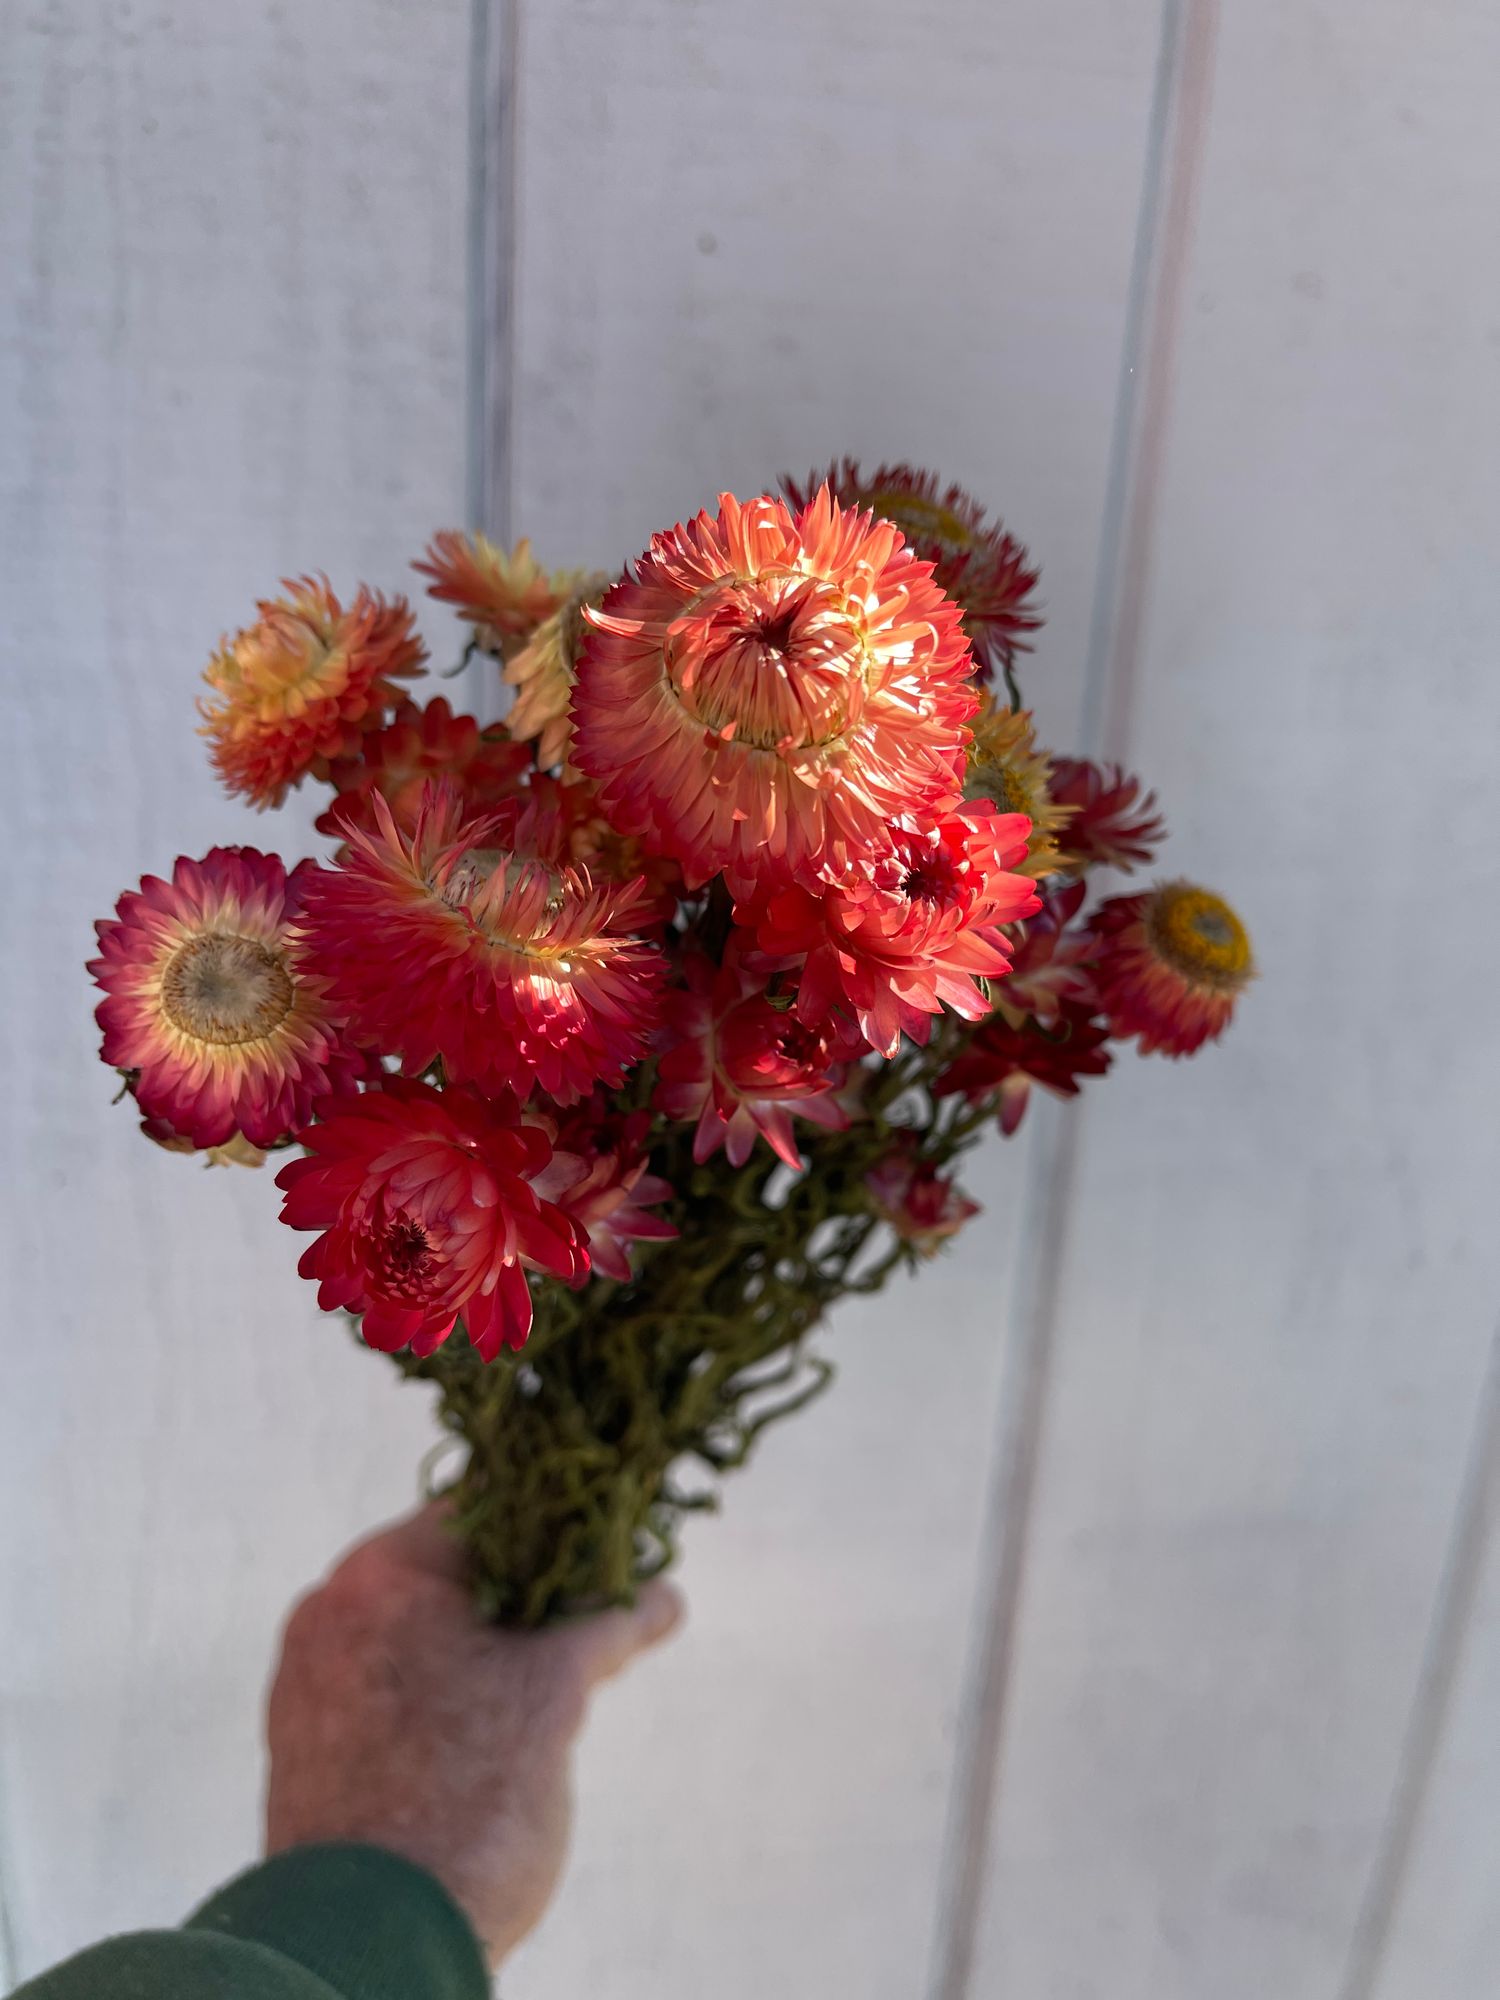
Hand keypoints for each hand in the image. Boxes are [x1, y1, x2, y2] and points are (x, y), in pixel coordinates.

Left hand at [264, 1503, 682, 1966]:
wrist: (374, 1942)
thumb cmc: (469, 1795)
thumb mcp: (558, 1694)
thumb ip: (609, 1623)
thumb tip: (663, 1595)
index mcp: (378, 1573)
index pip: (483, 1507)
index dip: (558, 1522)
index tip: (614, 1546)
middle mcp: (330, 1613)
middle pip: (452, 1571)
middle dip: (530, 1592)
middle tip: (600, 1615)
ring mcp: (312, 1683)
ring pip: (424, 1633)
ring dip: (493, 1645)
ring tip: (565, 1677)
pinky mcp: (312, 1748)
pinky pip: (396, 1688)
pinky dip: (453, 1692)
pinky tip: (510, 1728)